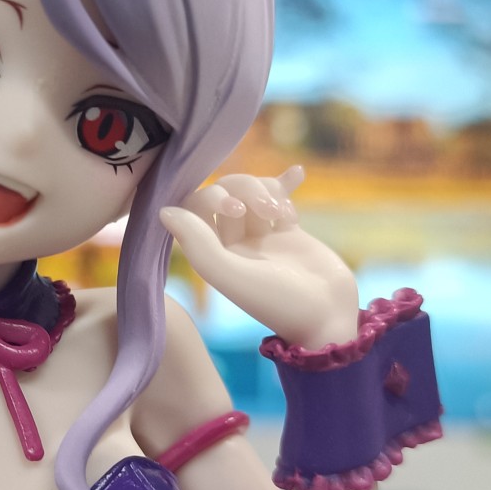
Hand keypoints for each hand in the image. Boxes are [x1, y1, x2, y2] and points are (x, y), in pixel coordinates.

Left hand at [159, 167, 358, 349]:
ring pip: (253, 191)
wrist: (327, 316)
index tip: (237, 209)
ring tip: (285, 214)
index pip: (197, 206)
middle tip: (269, 211)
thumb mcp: (232, 275)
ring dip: (269, 191)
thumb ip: (198, 244)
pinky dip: (286, 185)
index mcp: (211, 254)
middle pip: (226, 192)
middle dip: (247, 190)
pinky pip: (279, 198)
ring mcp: (260, 235)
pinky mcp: (287, 230)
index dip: (213, 196)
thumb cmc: (278, 302)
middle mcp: (231, 243)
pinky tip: (297, 173)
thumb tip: (163, 211)